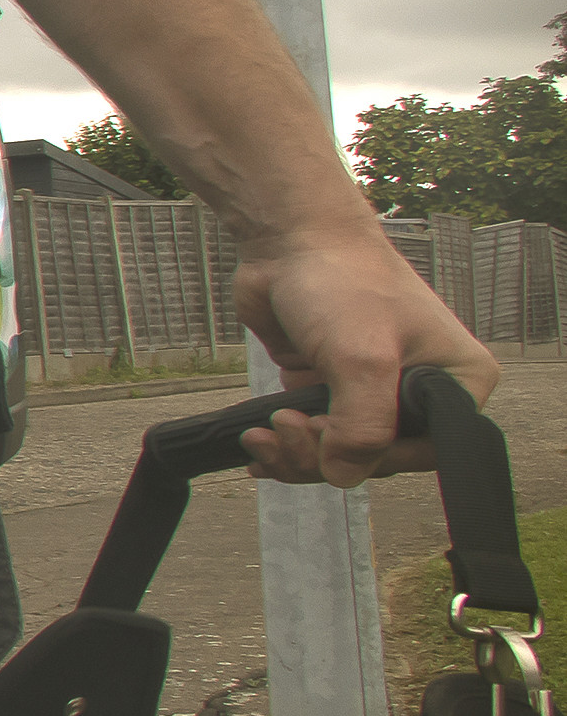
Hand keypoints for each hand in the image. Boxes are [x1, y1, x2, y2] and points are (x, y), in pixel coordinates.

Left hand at [235, 221, 498, 487]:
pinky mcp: (331, 387)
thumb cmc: (342, 283)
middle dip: (322, 455)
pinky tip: (258, 444)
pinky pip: (313, 437)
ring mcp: (374, 391)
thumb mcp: (362, 359)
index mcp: (457, 383)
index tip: (326, 434)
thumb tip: (345, 475)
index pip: (424, 452)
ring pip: (339, 454)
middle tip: (285, 425)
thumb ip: (362, 426)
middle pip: (376, 458)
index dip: (372, 458)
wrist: (290, 240)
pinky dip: (285, 446)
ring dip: (296, 454)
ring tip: (262, 432)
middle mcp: (423, 392)